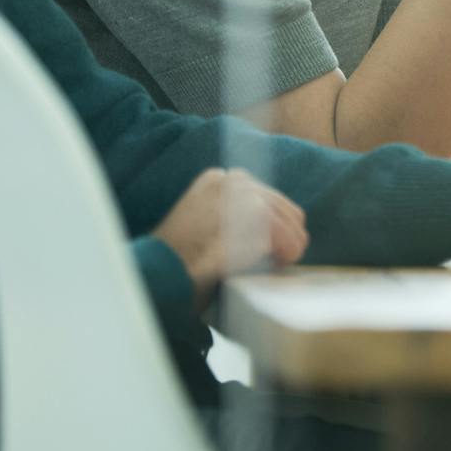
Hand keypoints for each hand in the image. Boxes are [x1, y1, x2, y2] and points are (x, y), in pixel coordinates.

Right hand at [148, 168, 307, 310]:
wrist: (161, 271)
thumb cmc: (175, 259)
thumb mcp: (200, 223)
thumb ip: (228, 216)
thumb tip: (263, 231)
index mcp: (218, 179)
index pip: (262, 195)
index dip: (271, 222)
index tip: (270, 243)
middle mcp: (233, 180)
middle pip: (280, 204)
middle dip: (286, 232)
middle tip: (282, 256)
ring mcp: (245, 194)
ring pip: (287, 219)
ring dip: (289, 243)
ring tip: (283, 262)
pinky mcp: (255, 213)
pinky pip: (284, 236)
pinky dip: (284, 251)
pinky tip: (276, 264)